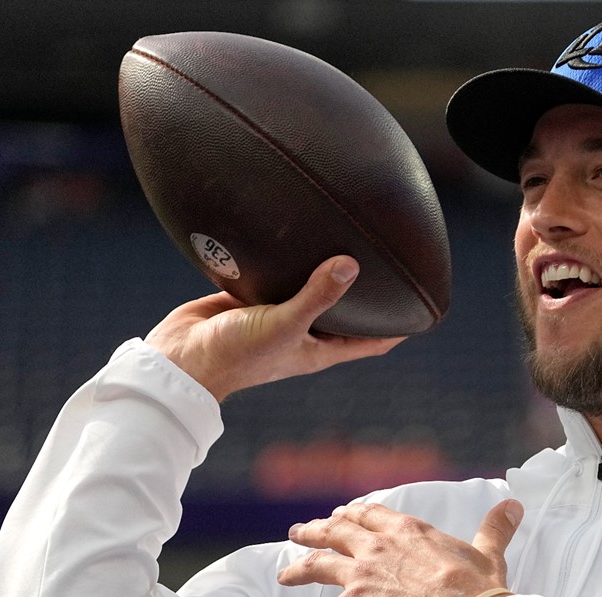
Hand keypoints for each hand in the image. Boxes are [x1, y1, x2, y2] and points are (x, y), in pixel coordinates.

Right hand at [144, 256, 405, 401]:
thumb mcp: (283, 324)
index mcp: (319, 350)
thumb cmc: (234, 355)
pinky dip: (285, 259)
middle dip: (364, 292)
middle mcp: (302, 332)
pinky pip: (275, 274)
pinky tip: (294, 232)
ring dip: (322, 270)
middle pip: (344, 311)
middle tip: (388, 260)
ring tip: (345, 237)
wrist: (178, 360)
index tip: (423, 308)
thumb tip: (350, 265)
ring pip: (308, 288)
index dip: (398, 328)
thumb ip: (316, 295)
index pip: (371, 341)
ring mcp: (275, 314)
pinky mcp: (249, 297)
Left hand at [278, 500, 523, 596]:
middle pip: (336, 532)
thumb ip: (494, 528)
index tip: (342, 515)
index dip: (353, 514)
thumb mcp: (487, 552)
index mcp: (408, 530)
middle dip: (315, 531)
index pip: (371, 514)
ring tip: (287, 573)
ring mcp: (361, 575)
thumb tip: (512, 506)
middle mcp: (378, 546)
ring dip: (299, 568)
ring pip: (318, 565)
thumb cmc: (477, 589)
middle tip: (300, 532)